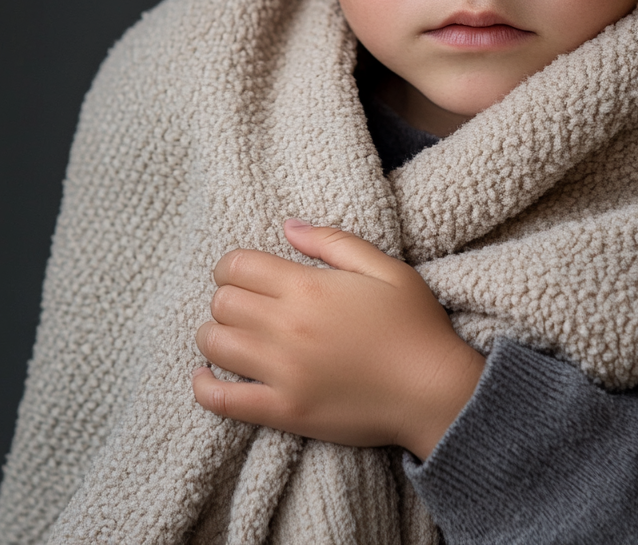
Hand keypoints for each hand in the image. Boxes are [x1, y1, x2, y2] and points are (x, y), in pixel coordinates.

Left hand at [192, 220, 484, 459]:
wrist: (433, 390)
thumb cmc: (414, 325)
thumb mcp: (385, 267)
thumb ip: (333, 242)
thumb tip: (289, 226)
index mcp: (309, 287)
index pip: (237, 266)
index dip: (231, 265)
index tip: (243, 274)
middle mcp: (287, 327)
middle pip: (221, 303)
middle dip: (225, 297)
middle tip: (244, 304)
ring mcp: (283, 372)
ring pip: (214, 345)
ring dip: (215, 335)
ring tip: (232, 335)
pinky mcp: (284, 411)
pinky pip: (223, 401)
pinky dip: (205, 387)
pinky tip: (207, 376)